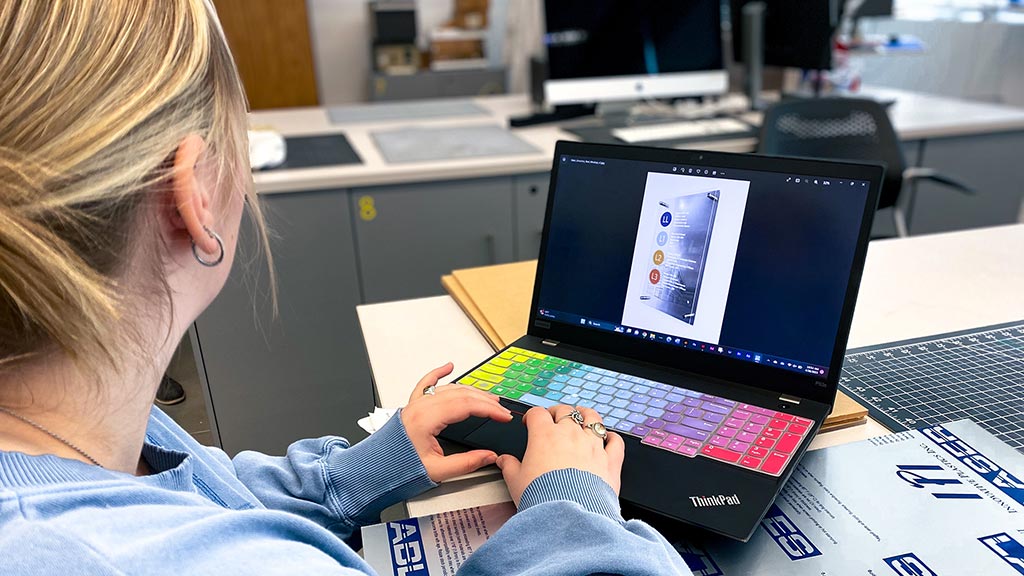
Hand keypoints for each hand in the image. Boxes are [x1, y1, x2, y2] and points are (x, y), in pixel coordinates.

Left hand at [401, 362, 513, 482]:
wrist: (374, 470)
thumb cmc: (398, 469)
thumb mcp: (437, 471)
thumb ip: (467, 463)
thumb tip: (489, 456)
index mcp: (427, 419)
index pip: (466, 406)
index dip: (489, 409)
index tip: (503, 416)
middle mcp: (421, 406)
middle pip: (461, 395)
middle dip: (485, 401)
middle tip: (501, 410)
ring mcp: (416, 404)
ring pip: (449, 389)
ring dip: (470, 391)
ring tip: (487, 397)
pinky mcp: (412, 406)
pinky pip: (426, 383)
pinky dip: (438, 373)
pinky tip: (448, 367)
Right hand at [496, 405, 624, 506]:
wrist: (568, 515)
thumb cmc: (542, 498)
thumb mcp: (516, 482)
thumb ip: (509, 467)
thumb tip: (503, 460)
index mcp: (544, 435)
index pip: (537, 414)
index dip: (532, 416)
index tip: (530, 422)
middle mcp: (570, 434)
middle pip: (565, 411)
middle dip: (557, 413)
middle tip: (554, 419)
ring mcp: (592, 445)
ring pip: (593, 418)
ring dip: (586, 414)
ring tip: (583, 416)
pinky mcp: (610, 460)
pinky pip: (615, 442)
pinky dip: (612, 438)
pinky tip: (609, 438)